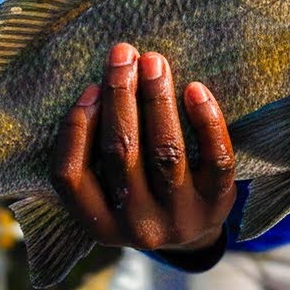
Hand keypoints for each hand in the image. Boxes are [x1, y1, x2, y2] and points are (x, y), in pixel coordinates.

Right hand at [52, 44, 236, 260]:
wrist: (196, 235)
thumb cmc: (142, 198)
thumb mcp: (108, 193)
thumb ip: (95, 156)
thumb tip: (100, 86)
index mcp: (98, 224)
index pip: (71, 174)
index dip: (77, 127)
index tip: (91, 87)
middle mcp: (138, 225)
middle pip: (121, 153)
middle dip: (121, 97)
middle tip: (124, 54)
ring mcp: (181, 216)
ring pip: (166, 151)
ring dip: (158, 100)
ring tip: (154, 63)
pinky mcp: (218, 203)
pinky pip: (217, 159)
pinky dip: (207, 122)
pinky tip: (196, 90)